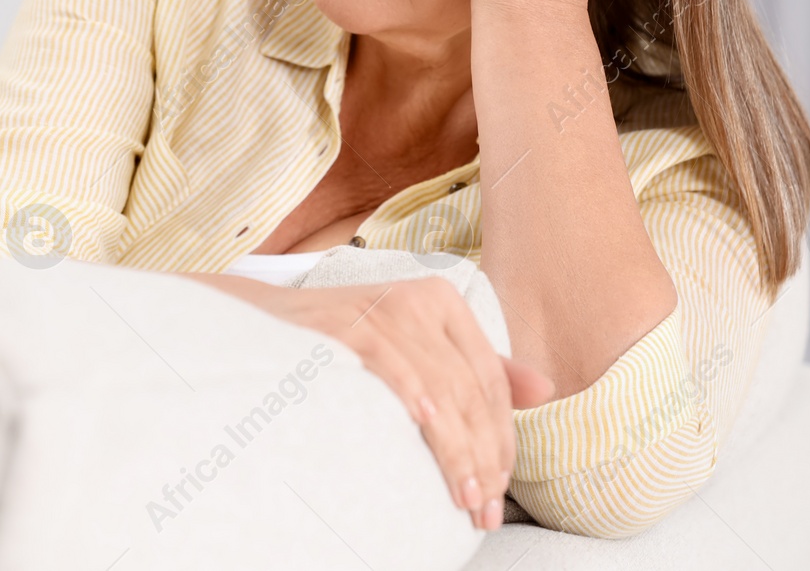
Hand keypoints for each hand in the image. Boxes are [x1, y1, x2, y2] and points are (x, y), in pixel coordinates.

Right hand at [246, 277, 554, 529]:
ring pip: (445, 393)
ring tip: (466, 501)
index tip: (501, 488)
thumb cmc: (342, 343)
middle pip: (472, 391)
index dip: (503, 439)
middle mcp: (421, 299)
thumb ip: (478, 367)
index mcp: (442, 300)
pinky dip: (424, 415)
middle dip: (487, 457)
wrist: (263, 324)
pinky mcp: (355, 327)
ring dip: (461, 455)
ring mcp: (387, 311)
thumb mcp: (415, 345)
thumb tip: (545, 389)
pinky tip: (437, 451)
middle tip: (486, 510)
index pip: (490, 380)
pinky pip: (403, 377)